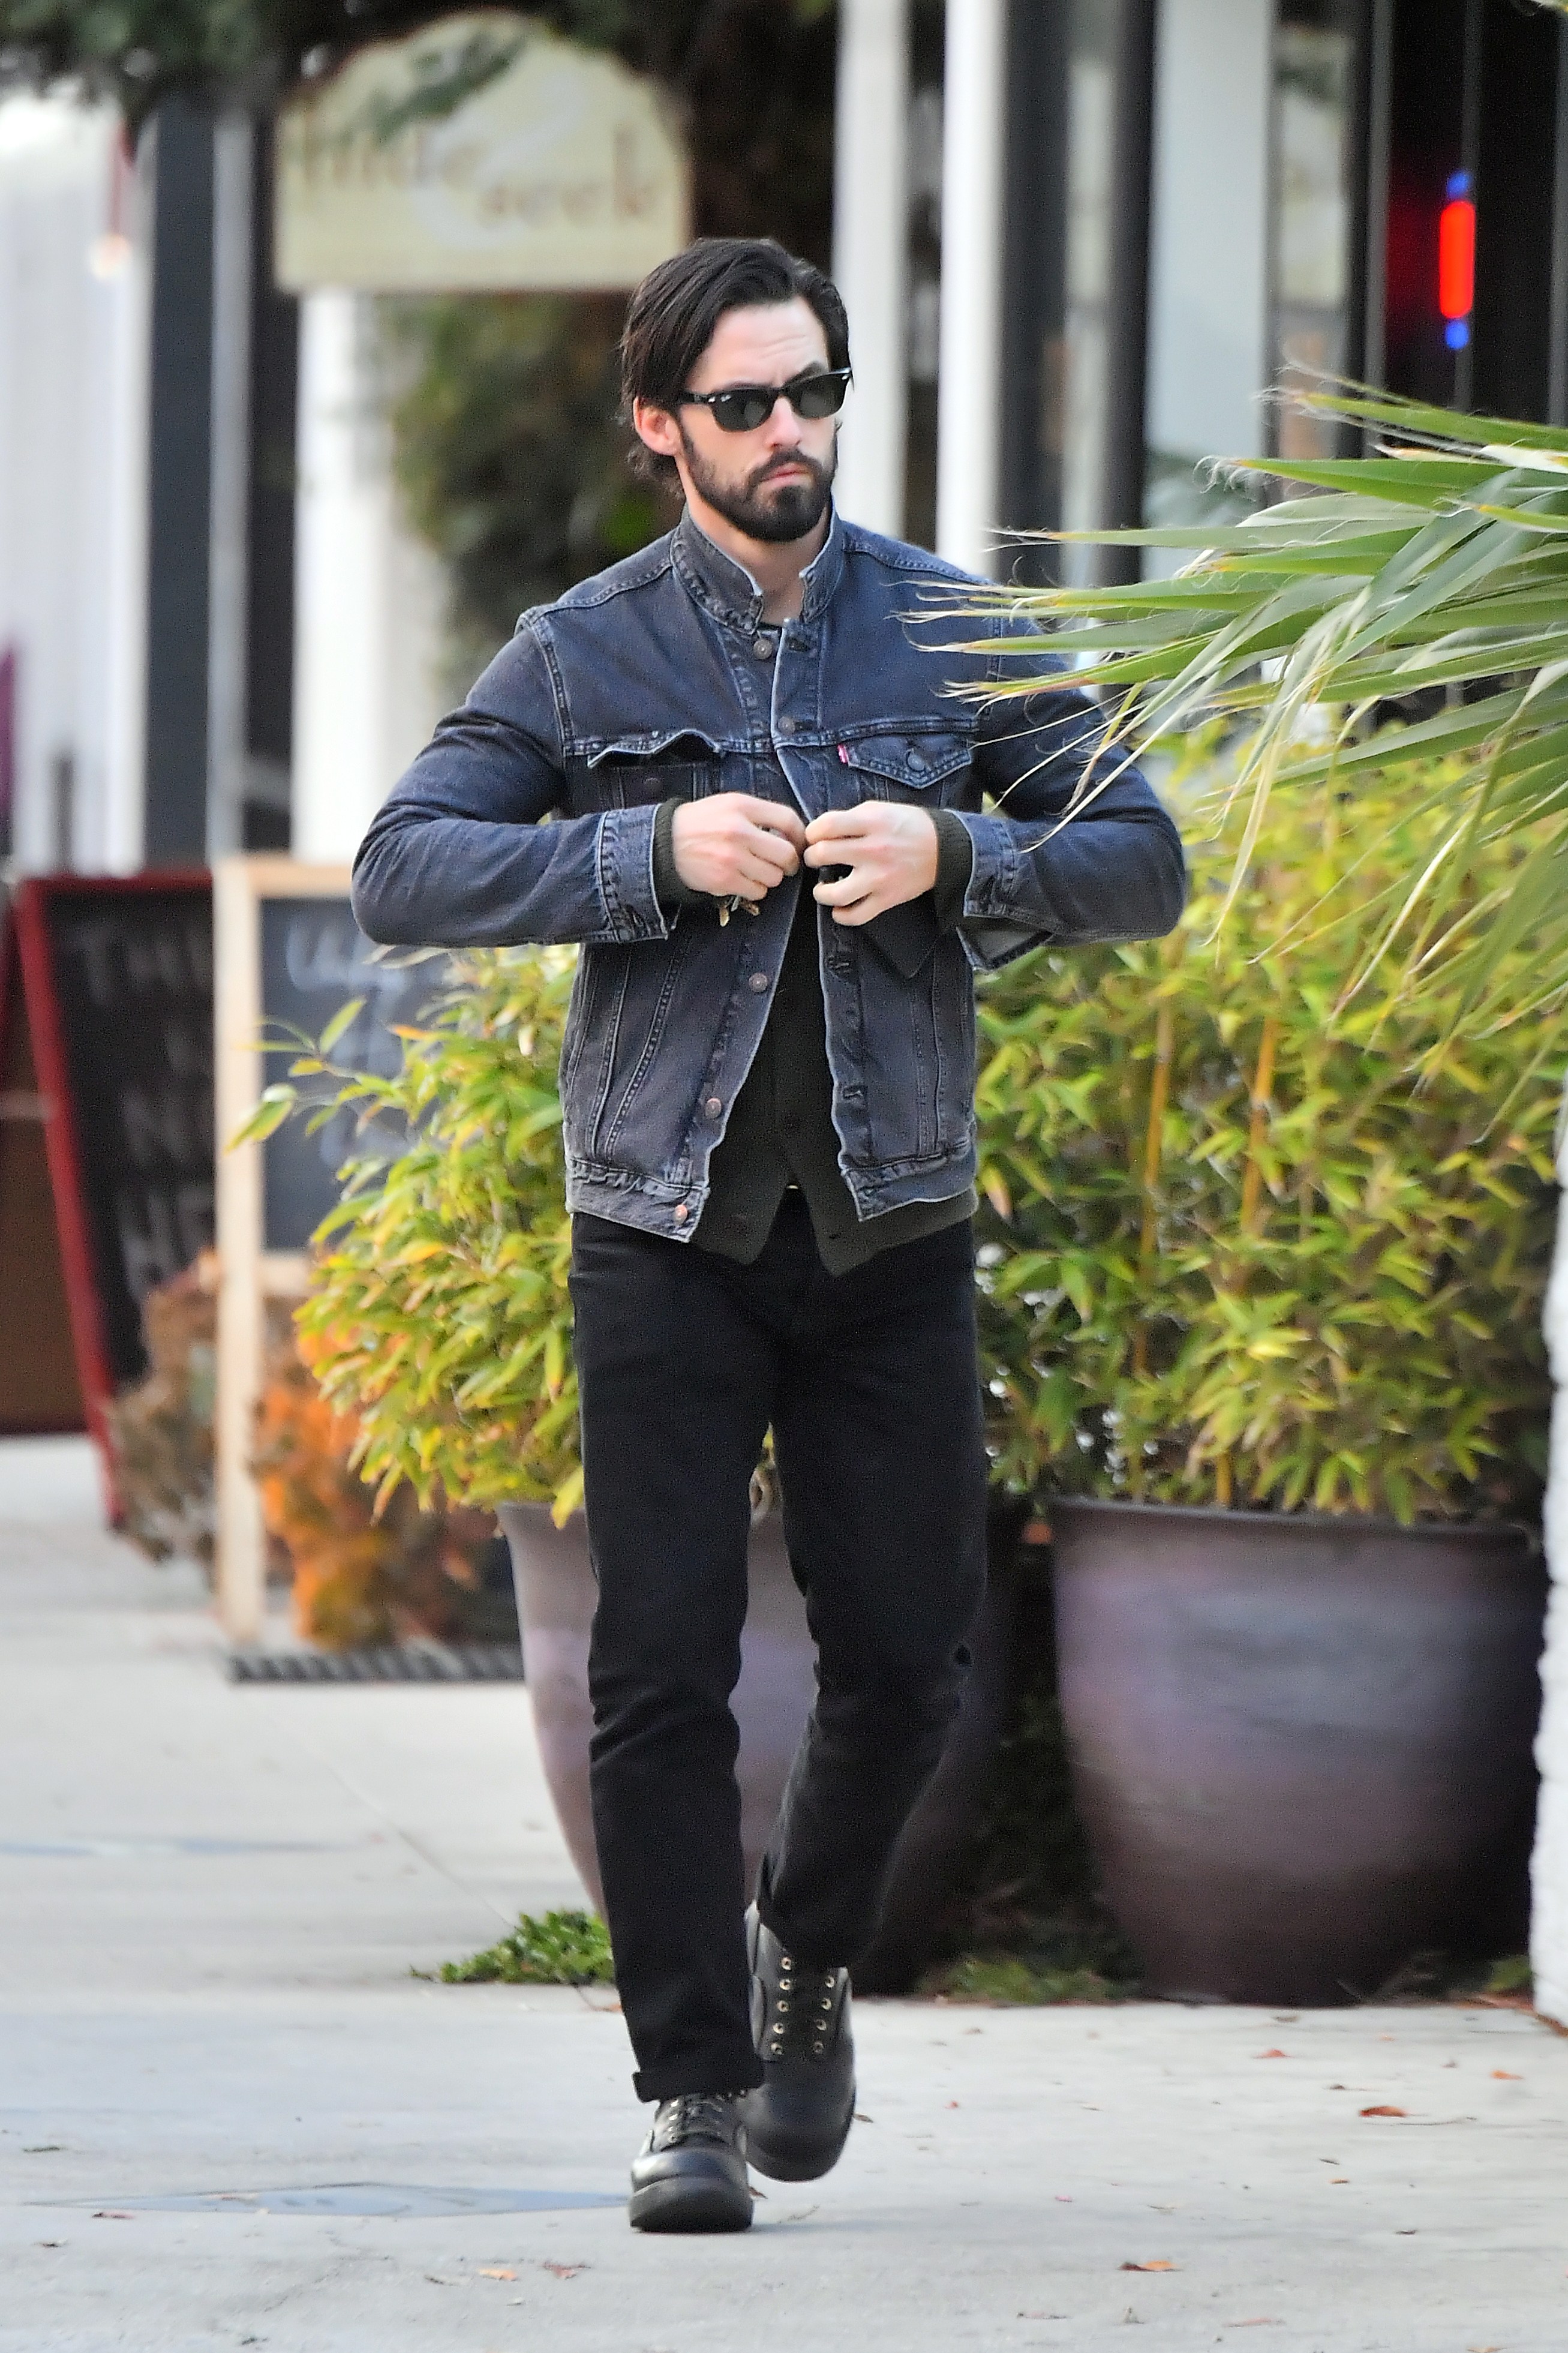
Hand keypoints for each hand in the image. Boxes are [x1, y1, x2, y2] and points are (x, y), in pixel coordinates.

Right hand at [671, 794, 805, 901]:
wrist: (665, 842)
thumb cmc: (700, 823)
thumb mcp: (728, 804)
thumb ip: (758, 813)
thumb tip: (790, 831)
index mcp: (742, 807)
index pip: (787, 820)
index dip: (800, 835)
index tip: (799, 844)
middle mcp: (739, 831)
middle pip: (786, 853)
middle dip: (788, 863)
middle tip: (783, 864)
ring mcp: (732, 857)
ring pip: (774, 877)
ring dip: (769, 877)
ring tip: (756, 870)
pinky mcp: (724, 880)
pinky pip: (758, 891)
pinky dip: (755, 889)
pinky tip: (744, 880)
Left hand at [803, 802, 938, 923]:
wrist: (944, 849)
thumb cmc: (909, 826)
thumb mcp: (880, 810)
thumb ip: (851, 819)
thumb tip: (822, 831)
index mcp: (871, 823)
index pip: (826, 826)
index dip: (812, 832)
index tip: (814, 836)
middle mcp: (873, 851)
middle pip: (823, 855)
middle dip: (812, 857)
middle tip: (816, 858)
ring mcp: (879, 878)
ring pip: (835, 893)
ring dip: (821, 892)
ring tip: (823, 887)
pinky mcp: (887, 899)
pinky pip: (856, 915)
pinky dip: (841, 915)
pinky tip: (838, 908)